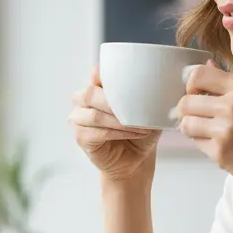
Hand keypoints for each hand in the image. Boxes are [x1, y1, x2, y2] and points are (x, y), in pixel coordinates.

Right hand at [69, 67, 159, 181]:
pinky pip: (97, 133)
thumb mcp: (145, 111)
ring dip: (119, 121)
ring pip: (94, 115)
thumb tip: (153, 86)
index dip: (104, 73)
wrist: (136, 159)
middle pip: (90, 94)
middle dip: (114, 102)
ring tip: (140, 126)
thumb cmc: (139, 132)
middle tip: (137, 109)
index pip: (96, 74)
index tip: (125, 78)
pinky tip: (133, 134)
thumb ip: (142, 96)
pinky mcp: (81, 137)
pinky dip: (117, 133)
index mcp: (97, 88)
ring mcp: (78, 119)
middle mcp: (83, 101)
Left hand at [174, 62, 232, 197]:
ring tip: (206, 133)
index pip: (199, 75)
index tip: (196, 93)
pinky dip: (202, 145)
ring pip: (186, 123)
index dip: (191, 85)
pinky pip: (196, 143)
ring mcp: (225, 129)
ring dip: (192, 128)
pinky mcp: (220, 152)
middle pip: (186, 101)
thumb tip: (207, 65)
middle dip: (188, 110)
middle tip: (198, 117)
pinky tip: (218, 146)